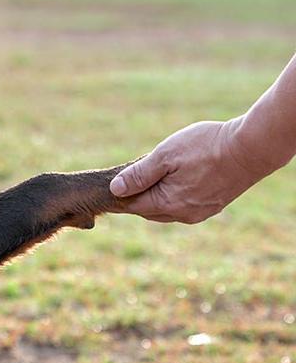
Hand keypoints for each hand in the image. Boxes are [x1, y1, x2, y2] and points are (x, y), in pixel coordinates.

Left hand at [109, 118, 269, 223]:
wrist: (251, 149)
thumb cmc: (205, 148)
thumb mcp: (165, 155)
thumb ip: (139, 174)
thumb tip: (115, 189)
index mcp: (168, 204)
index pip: (133, 206)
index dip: (120, 195)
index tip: (110, 184)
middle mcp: (183, 215)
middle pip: (148, 209)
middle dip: (137, 196)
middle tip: (128, 177)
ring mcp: (200, 212)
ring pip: (166, 209)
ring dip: (155, 195)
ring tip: (150, 175)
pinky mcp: (212, 206)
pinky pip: (183, 205)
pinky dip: (172, 195)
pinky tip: (173, 180)